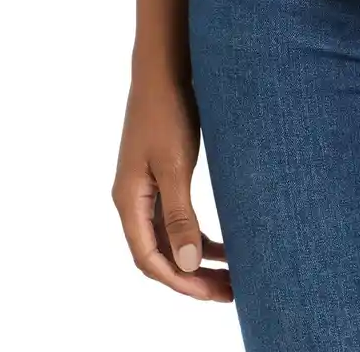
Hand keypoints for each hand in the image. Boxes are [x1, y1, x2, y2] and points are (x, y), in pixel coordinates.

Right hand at [112, 71, 232, 302]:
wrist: (165, 65)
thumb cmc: (167, 110)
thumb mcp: (175, 165)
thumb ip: (179, 215)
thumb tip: (187, 265)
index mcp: (129, 200)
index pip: (150, 259)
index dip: (180, 281)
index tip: (214, 293)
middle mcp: (133, 199)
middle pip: (158, 254)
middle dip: (191, 277)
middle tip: (229, 291)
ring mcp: (146, 187)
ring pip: (169, 239)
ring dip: (196, 259)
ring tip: (230, 274)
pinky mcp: (162, 174)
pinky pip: (175, 218)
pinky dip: (197, 235)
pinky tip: (221, 244)